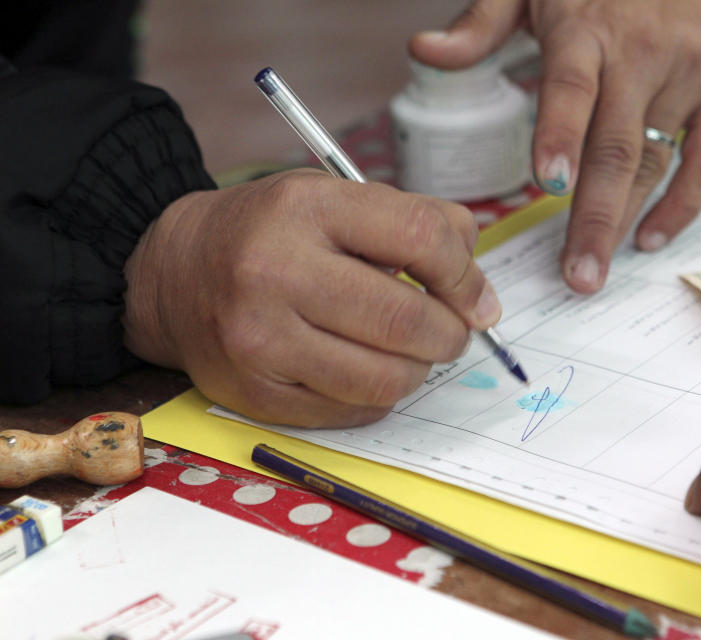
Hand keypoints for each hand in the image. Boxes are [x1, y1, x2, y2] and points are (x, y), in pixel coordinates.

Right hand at [122, 169, 500, 426]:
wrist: (172, 275)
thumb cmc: (269, 234)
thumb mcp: (333, 199)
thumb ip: (414, 222)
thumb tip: (477, 286)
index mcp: (306, 208)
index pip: (421, 239)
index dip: (466, 276)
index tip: (476, 298)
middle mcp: (274, 271)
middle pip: (407, 321)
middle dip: (451, 334)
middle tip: (451, 331)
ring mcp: (259, 339)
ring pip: (386, 379)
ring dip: (418, 370)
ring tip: (408, 351)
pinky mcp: (253, 393)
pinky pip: (353, 411)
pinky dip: (379, 395)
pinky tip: (366, 370)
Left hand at [410, 0, 700, 292]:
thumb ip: (481, 23)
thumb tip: (424, 49)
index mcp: (587, 28)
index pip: (572, 89)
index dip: (561, 136)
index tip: (547, 185)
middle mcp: (644, 54)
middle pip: (617, 148)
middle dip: (594, 218)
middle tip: (577, 275)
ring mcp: (689, 74)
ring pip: (656, 162)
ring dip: (627, 221)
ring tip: (595, 269)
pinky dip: (684, 203)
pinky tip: (651, 238)